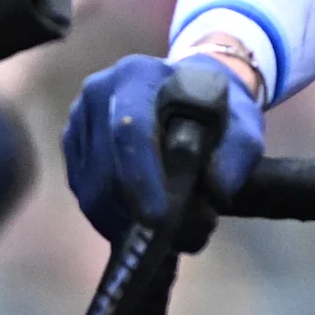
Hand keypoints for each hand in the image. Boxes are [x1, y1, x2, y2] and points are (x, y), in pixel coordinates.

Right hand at [63, 53, 263, 244]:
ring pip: (93, 191)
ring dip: (128, 224)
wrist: (186, 95)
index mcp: (137, 76)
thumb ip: (238, 153)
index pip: (130, 128)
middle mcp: (97, 94)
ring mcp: (78, 122)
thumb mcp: (241, 124)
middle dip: (139, 213)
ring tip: (171, 237)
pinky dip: (115, 221)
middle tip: (182, 238)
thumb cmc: (214, 110)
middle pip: (106, 169)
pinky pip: (87, 197)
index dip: (142, 176)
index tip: (160, 217)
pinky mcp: (73, 150)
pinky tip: (144, 228)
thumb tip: (217, 191)